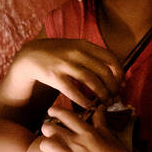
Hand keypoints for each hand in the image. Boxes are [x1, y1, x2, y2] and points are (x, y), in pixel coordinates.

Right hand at [6, 38, 123, 107]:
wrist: (30, 55)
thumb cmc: (58, 54)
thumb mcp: (75, 47)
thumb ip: (92, 56)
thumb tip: (114, 70)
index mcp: (84, 44)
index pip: (110, 58)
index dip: (119, 73)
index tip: (120, 84)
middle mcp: (76, 52)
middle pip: (103, 72)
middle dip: (112, 88)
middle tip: (114, 97)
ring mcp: (64, 64)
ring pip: (91, 81)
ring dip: (102, 95)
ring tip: (105, 103)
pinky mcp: (54, 76)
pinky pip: (73, 91)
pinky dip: (84, 101)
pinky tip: (88, 106)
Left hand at [37, 106, 133, 151]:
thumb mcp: (109, 135)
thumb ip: (100, 121)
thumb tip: (100, 107)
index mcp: (88, 132)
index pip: (66, 116)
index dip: (55, 111)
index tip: (51, 111)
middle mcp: (78, 144)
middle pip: (51, 129)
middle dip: (46, 127)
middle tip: (48, 130)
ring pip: (46, 145)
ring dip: (45, 144)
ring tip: (48, 145)